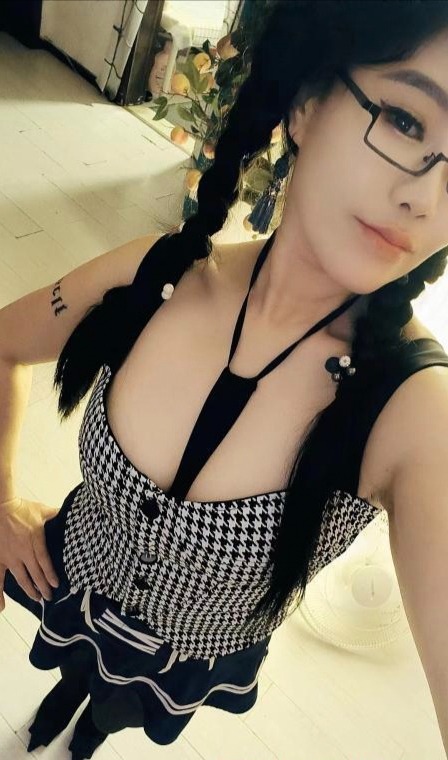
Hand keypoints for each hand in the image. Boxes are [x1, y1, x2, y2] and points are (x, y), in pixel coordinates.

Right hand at [0, 496, 59, 611]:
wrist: (1, 507)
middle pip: (35, 574)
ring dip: (30, 590)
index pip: (44, 562)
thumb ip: (57, 516)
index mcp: (35, 541)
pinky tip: (1, 607)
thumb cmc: (22, 508)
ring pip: (21, 579)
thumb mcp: (43, 511)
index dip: (50, 575)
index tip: (55, 585)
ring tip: (37, 598)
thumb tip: (72, 514)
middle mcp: (23, 552)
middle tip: (49, 597)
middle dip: (43, 587)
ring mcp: (10, 558)